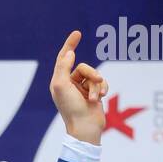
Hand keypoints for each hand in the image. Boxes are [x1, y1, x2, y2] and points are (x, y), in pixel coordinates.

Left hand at [50, 30, 107, 144]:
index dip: (70, 45)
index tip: (78, 33)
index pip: (64, 58)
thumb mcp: (61, 86)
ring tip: (94, 98)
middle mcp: (70, 85)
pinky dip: (103, 89)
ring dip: (96, 85)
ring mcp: (82, 90)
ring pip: (94, 75)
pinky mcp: (93, 95)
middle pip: (84, 67)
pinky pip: (102, 83)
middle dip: (91, 74)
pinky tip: (101, 98)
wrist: (85, 127)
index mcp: (59, 82)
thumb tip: (69, 53)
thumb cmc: (71, 108)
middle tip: (96, 82)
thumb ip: (63, 67)